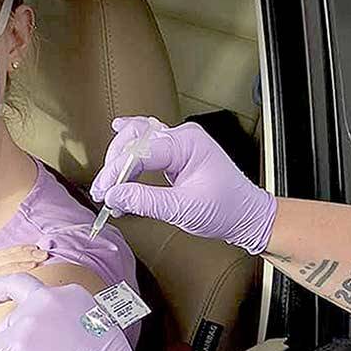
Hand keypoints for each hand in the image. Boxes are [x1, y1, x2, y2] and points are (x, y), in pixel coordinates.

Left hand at [0, 275, 139, 350]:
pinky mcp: (13, 343)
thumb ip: (80, 318)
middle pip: (15, 298)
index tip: (20, 299)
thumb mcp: (104, 327)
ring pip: (2, 329)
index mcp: (71, 294)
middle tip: (0, 315)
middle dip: (5, 305)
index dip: (29, 299)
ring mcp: (29, 320)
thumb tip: (72, 328)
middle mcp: (48, 299)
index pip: (40, 291)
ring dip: (10, 347)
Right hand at [88, 117, 276, 253]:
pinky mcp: (176, 155)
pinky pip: (147, 145)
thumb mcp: (183, 209)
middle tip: (104, 192)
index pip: (141, 151)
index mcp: (188, 143)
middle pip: (135, 138)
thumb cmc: (226, 210)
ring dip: (120, 158)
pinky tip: (117, 133)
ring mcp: (180, 143)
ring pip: (138, 138)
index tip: (104, 192)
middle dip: (115, 164)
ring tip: (109, 184)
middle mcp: (183, 137)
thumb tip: (114, 195)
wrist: (247, 216)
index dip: (117, 171)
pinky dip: (130, 148)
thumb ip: (145, 201)